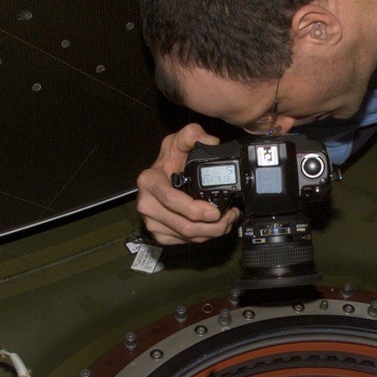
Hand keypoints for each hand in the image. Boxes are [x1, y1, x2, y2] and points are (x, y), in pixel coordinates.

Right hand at [136, 123, 240, 244]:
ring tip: (227, 219)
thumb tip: (211, 141)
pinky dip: (204, 237)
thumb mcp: (181, 139)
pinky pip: (186, 242)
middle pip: (183, 225)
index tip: (214, 212)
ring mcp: (152, 222)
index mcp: (149, 181)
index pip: (171, 200)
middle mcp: (147, 204)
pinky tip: (213, 226)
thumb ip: (194, 134)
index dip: (194, 210)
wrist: (163, 175)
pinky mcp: (160, 234)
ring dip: (212, 232)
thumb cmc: (172, 159)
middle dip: (213, 225)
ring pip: (187, 237)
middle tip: (230, 215)